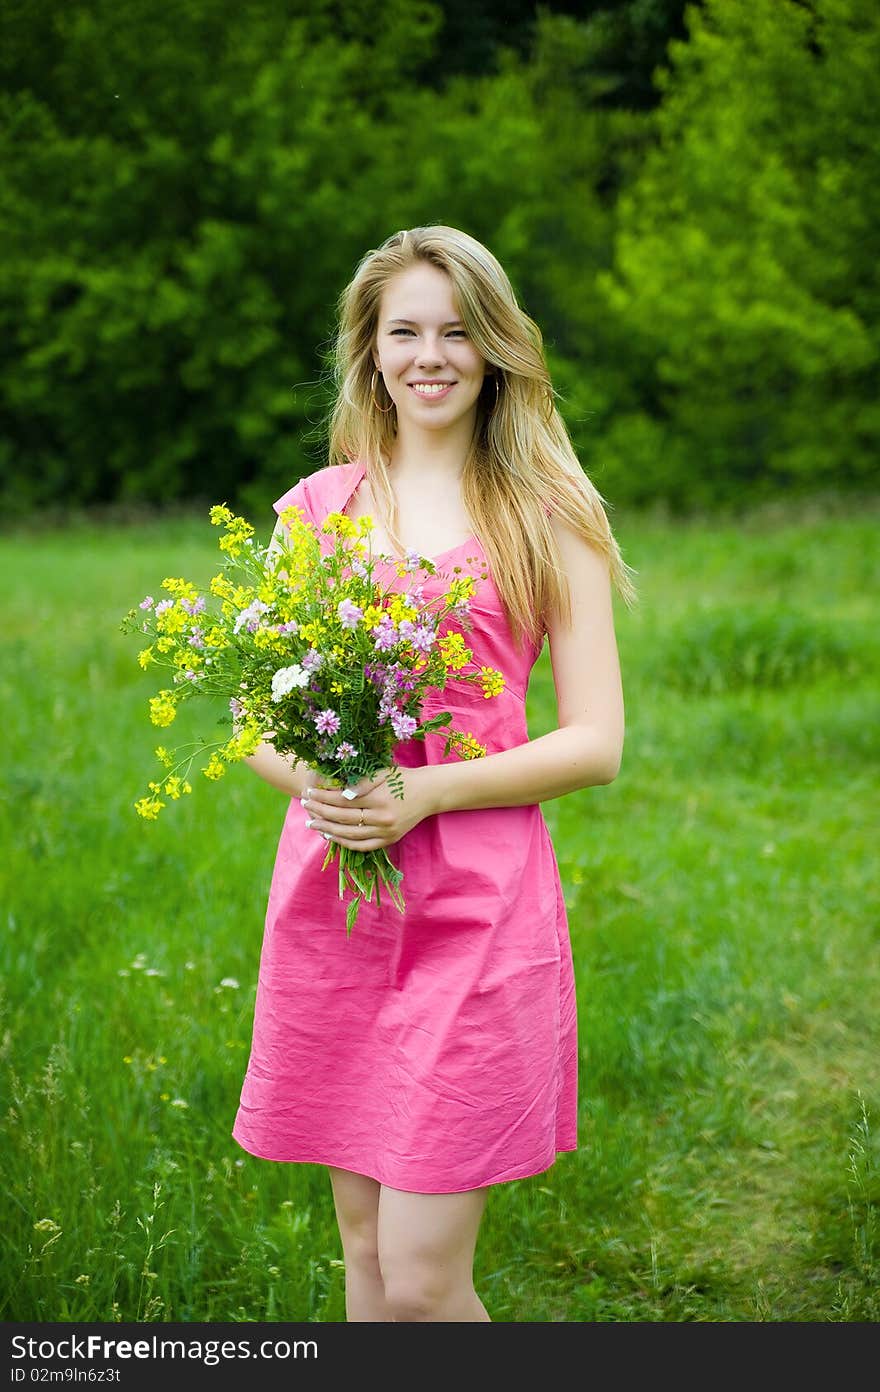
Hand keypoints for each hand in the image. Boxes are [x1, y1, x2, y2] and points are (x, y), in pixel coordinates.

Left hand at [300, 766, 437, 850]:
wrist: (430, 793)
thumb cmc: (404, 779)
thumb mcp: (383, 773)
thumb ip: (361, 783)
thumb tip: (341, 795)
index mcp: (379, 799)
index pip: (342, 801)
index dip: (323, 798)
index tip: (308, 793)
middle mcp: (382, 819)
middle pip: (343, 819)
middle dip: (320, 812)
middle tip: (304, 806)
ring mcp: (386, 832)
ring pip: (350, 836)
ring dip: (328, 830)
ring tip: (313, 824)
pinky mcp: (389, 840)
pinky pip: (362, 846)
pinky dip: (345, 843)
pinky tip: (332, 836)